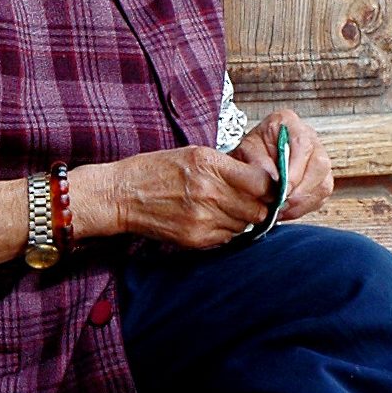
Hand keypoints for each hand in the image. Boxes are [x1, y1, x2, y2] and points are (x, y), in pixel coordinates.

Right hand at [77, 144, 274, 249]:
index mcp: (210, 165)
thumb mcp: (193, 154)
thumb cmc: (156, 170)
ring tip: (223, 209)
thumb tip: (261, 180)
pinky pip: (228, 238)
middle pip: (258, 208)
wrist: (122, 195)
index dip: (270, 187)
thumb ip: (228, 166)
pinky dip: (226, 231)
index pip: (262, 182)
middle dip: (259, 206)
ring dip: (241, 219)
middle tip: (248, 201)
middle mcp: (210, 192)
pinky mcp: (196, 238)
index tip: (267, 187)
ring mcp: (203, 218)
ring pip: (245, 225)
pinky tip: (211, 220)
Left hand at [231, 108, 335, 221]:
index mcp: (288, 122)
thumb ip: (257, 162)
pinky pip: (322, 195)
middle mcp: (309, 137)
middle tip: (283, 204)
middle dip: (302, 190)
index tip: (284, 189)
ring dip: (304, 201)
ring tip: (283, 210)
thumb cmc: (248, 153)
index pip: (302, 144)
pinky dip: (305, 207)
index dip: (296, 170)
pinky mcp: (321, 177)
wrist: (250, 162)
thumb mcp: (244, 152)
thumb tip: (274, 179)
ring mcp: (318, 157)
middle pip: (320, 164)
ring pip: (324, 182)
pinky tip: (289, 210)